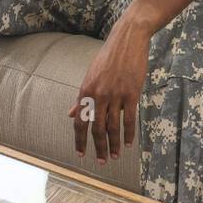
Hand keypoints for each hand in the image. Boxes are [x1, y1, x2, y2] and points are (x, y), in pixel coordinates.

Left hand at [70, 23, 150, 164]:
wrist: (127, 40)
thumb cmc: (108, 58)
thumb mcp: (90, 76)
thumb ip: (81, 98)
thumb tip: (71, 114)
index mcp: (85, 91)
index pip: (80, 122)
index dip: (80, 140)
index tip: (81, 154)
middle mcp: (98, 95)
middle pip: (96, 128)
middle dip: (99, 147)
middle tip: (102, 162)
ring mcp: (115, 95)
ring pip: (113, 127)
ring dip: (114, 144)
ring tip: (115, 156)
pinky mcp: (131, 93)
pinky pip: (129, 119)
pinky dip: (129, 133)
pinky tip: (129, 143)